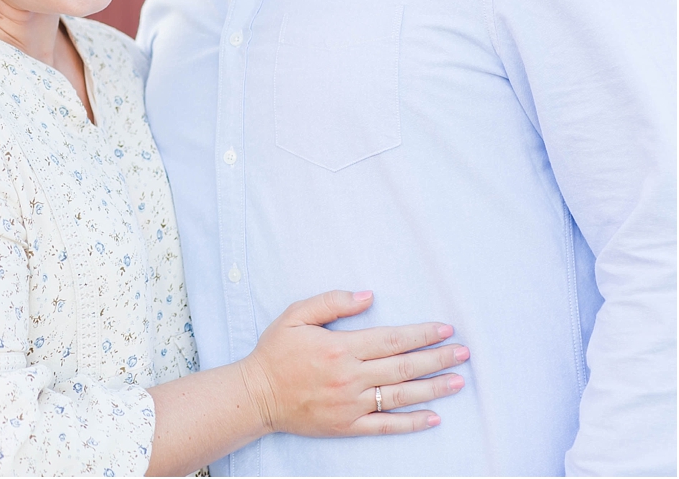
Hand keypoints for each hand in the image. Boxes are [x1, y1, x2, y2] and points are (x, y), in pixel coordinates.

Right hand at [237, 290, 467, 436]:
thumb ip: (331, 302)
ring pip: (401, 395)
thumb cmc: (275, 352)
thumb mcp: (295, 315)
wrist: (257, 394)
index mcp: (340, 348)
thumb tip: (368, 296)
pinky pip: (386, 425)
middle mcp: (351, 377)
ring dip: (433, 388)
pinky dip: (411, 423)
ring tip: (458, 381)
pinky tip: (433, 418)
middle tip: (464, 353)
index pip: (391, 339)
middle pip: (404, 366)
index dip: (421, 334)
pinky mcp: (348, 425)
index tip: (445, 329)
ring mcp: (351, 404)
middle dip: (437, 358)